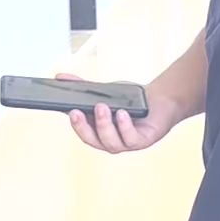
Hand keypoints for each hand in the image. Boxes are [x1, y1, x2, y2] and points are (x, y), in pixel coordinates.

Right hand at [58, 73, 183, 154]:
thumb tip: (60, 77)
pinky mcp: (143, 141)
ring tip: (102, 107)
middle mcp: (111, 141)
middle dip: (84, 127)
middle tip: (78, 111)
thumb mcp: (104, 92)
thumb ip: (82, 87)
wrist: (160, 101)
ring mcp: (126, 143)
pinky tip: (122, 113)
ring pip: (111, 143)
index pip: (83, 131)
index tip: (70, 110)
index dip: (75, 124)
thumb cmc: (131, 101)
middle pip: (93, 141)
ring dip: (104, 125)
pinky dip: (124, 126)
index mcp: (99, 131)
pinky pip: (131, 139)